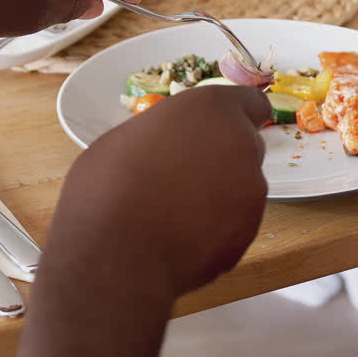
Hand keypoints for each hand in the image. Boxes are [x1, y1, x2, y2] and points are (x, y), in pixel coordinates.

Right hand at [42, 85, 271, 301]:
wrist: (116, 254)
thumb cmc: (106, 189)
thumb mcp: (126, 139)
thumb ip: (164, 135)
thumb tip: (166, 147)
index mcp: (210, 109)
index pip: (250, 102)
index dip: (238, 117)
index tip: (228, 128)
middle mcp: (240, 143)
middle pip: (244, 146)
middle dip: (222, 159)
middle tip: (184, 177)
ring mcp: (251, 190)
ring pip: (242, 188)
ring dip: (219, 196)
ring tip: (176, 215)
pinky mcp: (249, 232)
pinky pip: (235, 224)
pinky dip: (217, 230)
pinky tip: (182, 238)